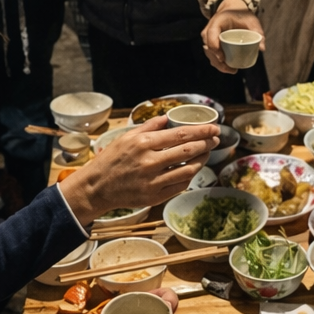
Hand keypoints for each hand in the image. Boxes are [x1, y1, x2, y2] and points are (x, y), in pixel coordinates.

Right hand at [58, 116, 217, 224]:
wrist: (97, 187)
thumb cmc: (111, 160)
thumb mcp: (126, 137)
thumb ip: (149, 126)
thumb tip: (168, 117)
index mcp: (144, 142)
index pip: (181, 134)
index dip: (201, 131)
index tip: (214, 128)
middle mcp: (150, 161)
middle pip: (188, 150)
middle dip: (207, 143)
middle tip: (216, 139)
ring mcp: (153, 180)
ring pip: (188, 169)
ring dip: (202, 160)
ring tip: (207, 153)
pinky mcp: (154, 196)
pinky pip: (180, 185)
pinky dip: (190, 176)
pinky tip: (192, 169)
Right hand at [200, 0, 264, 73]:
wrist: (232, 9)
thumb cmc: (241, 14)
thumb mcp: (251, 20)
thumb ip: (257, 31)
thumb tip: (262, 49)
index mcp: (216, 22)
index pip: (210, 36)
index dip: (215, 48)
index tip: (223, 58)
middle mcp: (209, 30)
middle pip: (208, 48)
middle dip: (218, 61)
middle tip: (232, 69)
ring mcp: (208, 37)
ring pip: (208, 53)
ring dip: (218, 64)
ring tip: (232, 70)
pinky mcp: (211, 43)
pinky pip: (211, 54)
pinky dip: (218, 62)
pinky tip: (228, 68)